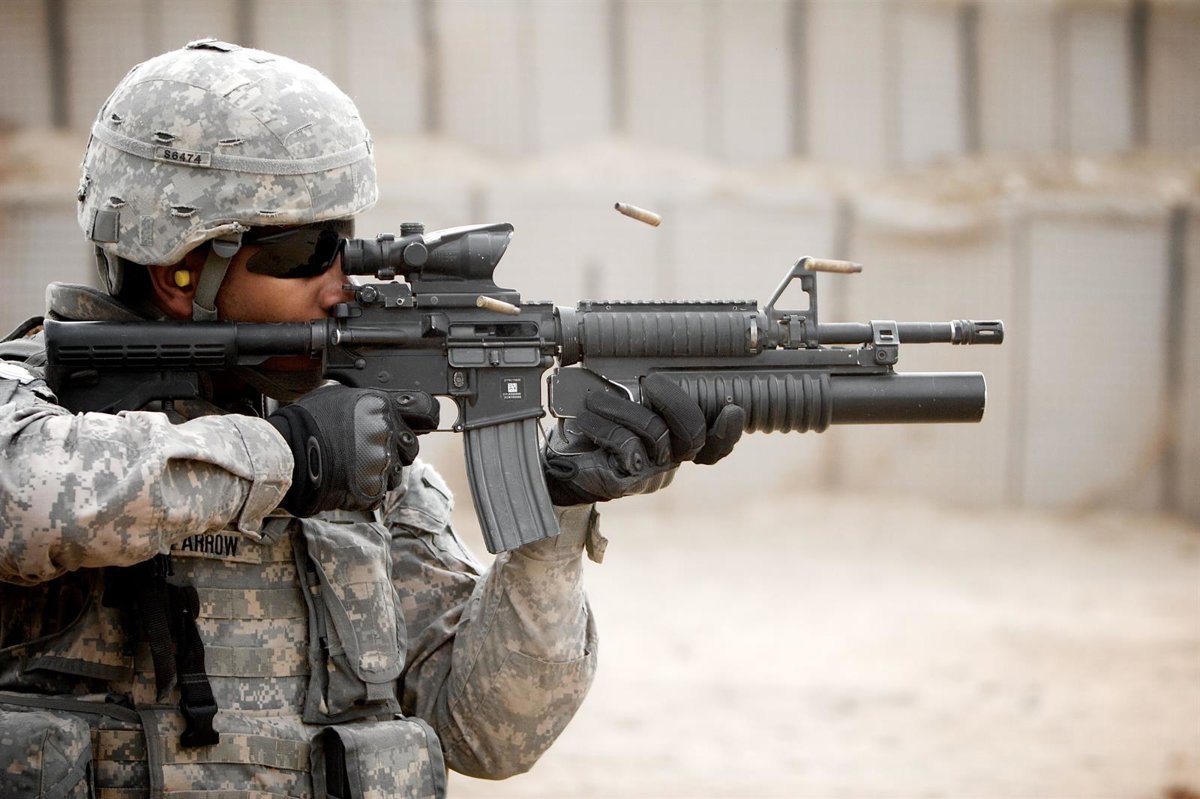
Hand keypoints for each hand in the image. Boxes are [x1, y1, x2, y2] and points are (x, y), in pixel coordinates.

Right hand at [267, 385, 438, 515]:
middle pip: (411, 446)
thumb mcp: (337, 395)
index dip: (425, 419)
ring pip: (397, 473)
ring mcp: (381, 461)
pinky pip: (379, 492)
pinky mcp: (372, 488)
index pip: (426, 411)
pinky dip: (367, 490)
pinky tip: (347, 480)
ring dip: (382, 472)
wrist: (285, 454)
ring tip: (353, 466)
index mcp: (381, 406)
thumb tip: (380, 404)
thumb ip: (366, 401)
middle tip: (368, 450)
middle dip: (396, 450)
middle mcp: (387, 432)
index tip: (423, 423)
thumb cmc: (306, 421)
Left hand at [543, 373, 744, 504]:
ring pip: (656, 433)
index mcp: (672, 446)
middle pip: (693, 436)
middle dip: (676, 401)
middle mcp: (668, 462)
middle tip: (654, 382)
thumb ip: (640, 397)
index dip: (728, 431)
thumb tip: (647, 370)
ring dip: (622, 408)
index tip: (733, 408)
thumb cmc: (591, 433)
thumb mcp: (617, 409)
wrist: (557, 466)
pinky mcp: (627, 482)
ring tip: (594, 399)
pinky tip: (586, 421)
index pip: (713, 447)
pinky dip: (604, 426)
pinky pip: (628, 445)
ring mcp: (650, 475)